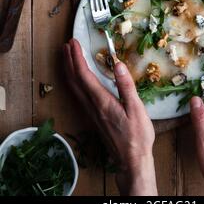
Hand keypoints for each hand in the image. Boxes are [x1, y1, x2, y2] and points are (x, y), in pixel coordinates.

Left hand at [63, 39, 156, 195]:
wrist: (131, 160)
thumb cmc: (137, 136)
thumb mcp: (136, 109)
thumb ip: (126, 86)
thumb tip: (118, 65)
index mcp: (101, 101)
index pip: (84, 75)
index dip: (77, 58)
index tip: (74, 43)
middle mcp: (91, 106)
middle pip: (74, 80)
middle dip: (69, 60)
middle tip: (67, 45)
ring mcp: (90, 113)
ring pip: (73, 88)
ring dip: (69, 70)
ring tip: (67, 57)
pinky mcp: (93, 117)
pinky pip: (78, 95)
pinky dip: (73, 82)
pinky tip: (76, 80)